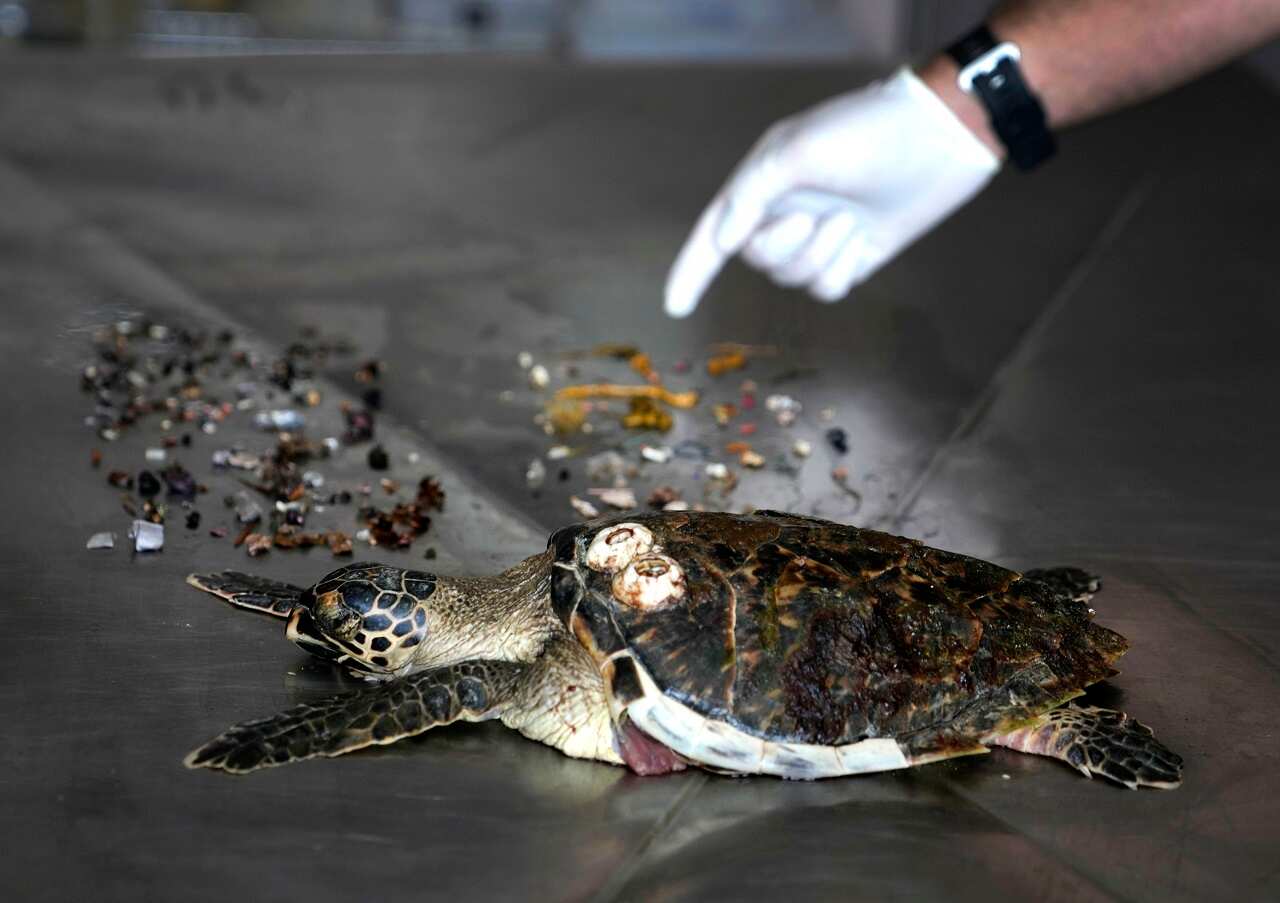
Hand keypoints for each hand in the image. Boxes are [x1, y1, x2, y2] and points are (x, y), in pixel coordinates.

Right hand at [664, 67, 999, 316]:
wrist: (940, 141)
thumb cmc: (867, 134)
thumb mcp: (799, 150)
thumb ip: (752, 193)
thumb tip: (721, 240)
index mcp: (762, 183)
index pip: (713, 235)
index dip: (691, 272)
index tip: (674, 307)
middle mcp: (784, 212)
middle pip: (756, 259)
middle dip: (783, 246)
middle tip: (817, 216)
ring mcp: (817, 238)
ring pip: (792, 277)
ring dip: (819, 254)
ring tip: (851, 219)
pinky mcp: (849, 258)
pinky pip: (826, 287)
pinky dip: (839, 268)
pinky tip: (861, 240)